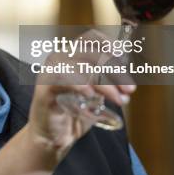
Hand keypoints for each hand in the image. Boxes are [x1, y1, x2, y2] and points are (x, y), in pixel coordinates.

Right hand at [26, 29, 136, 163]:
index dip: (107, 43)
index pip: (90, 38)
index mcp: (71, 55)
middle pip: (90, 53)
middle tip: (129, 89)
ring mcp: (50, 71)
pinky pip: (62, 78)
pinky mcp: (44, 87)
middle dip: (114, 70)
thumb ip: (107, 83)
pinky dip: (79, 84)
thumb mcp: (95, 93)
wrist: (54, 136)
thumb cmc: (73, 113)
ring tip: (118, 99)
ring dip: (104, 84)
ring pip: (80, 67)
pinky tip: (90, 95)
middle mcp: (59, 58)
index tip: (122, 56)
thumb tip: (128, 82)